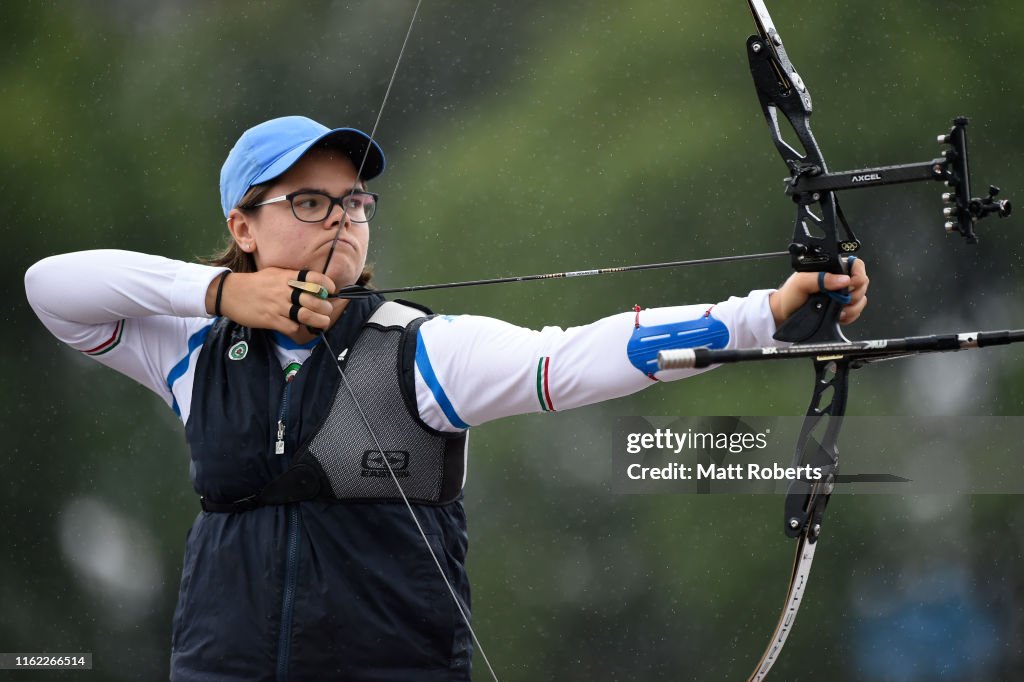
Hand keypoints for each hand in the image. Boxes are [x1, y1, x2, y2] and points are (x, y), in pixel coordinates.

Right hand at [206, 268, 337, 333]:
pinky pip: (291, 327)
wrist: (230, 293)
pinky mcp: (271, 319)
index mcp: (287, 277)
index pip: (313, 278)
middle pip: (314, 299)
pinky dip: (298, 328)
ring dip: (318, 321)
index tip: (331, 290)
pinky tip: (298, 327)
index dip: (326, 284)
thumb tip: (314, 283)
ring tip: (322, 322)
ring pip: (306, 315)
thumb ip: (292, 277)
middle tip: (327, 310)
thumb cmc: (256, 283)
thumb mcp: (274, 273)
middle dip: (325, 307)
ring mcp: (278, 306)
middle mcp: (284, 290)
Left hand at [769, 258, 868, 325]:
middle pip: (862, 284)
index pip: (856, 265)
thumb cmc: (790, 295)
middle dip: (855, 294)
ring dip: (852, 307)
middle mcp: (838, 281)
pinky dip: (850, 316)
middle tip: (841, 299)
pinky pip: (856, 312)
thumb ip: (820, 278)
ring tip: (837, 311)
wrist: (784, 315)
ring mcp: (841, 296)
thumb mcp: (801, 282)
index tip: (850, 285)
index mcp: (831, 270)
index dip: (858, 275)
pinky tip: (838, 316)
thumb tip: (843, 279)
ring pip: (861, 299)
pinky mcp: (842, 310)